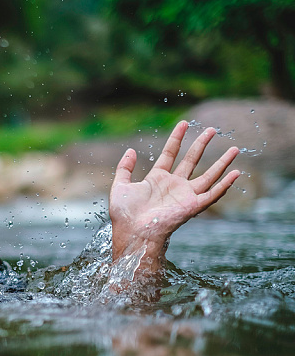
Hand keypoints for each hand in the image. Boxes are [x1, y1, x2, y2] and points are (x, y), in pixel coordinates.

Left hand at [109, 121, 239, 272]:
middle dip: (201, 144)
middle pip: (191, 160)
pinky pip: (212, 194)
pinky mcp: (192, 206)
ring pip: (208, 175)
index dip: (176, 138)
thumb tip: (131, 150)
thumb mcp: (120, 186)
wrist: (132, 232)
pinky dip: (225, 185)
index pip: (170, 153)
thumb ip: (125, 168)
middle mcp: (173, 185)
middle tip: (212, 129)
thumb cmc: (124, 214)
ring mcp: (184, 195)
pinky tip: (236, 173)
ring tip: (235, 149)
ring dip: (222, 163)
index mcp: (157, 179)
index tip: (183, 123)